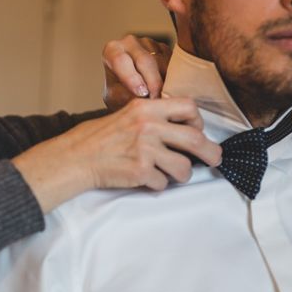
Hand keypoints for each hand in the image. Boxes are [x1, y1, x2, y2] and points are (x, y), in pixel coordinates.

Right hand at [12, 98, 221, 212]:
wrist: (77, 157)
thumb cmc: (101, 137)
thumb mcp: (127, 115)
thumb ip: (154, 117)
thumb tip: (186, 130)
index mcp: (146, 108)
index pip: (188, 107)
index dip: (198, 121)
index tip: (197, 131)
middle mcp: (148, 126)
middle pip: (195, 139)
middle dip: (211, 152)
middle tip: (215, 159)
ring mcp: (145, 150)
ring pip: (183, 167)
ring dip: (182, 174)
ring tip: (172, 174)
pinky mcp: (140, 172)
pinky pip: (164, 183)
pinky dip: (158, 185)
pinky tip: (145, 179)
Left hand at [102, 35, 171, 111]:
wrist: (131, 91)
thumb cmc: (120, 94)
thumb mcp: (117, 98)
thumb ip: (125, 95)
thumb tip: (143, 95)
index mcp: (112, 50)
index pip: (120, 60)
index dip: (132, 78)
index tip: (142, 93)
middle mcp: (130, 42)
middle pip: (146, 61)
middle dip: (153, 83)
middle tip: (157, 101)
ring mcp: (150, 43)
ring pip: (163, 62)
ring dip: (166, 82)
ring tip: (164, 99)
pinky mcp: (166, 48)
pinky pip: (175, 63)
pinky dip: (174, 78)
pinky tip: (170, 90)